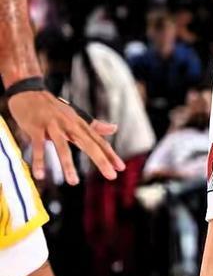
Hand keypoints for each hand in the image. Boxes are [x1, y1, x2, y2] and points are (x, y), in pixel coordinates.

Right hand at [7, 92, 124, 184]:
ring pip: (62, 146)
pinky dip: (38, 161)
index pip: (98, 141)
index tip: (120, 168)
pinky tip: (39, 175)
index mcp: (79, 124)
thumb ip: (94, 126)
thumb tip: (114, 128)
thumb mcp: (75, 116)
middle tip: (111, 176)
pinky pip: (38, 146)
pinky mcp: (36, 128)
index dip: (110, 154)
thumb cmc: (53, 108)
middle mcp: (69, 124)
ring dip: (68, 165)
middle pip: (88, 143)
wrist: (28, 93)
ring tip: (73, 182)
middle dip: (100, 160)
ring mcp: (53, 125)